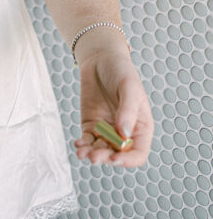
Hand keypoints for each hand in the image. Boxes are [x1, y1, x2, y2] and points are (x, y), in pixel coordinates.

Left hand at [73, 48, 153, 167]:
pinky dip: (83, 145)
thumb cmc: (121, 71)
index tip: (116, 158)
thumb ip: (128, 110)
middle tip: (95, 156)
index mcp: (141, 128)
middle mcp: (125, 133)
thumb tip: (124, 133)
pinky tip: (78, 144)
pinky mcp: (91, 125)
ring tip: (83, 153)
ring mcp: (107, 130)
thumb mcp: (128, 87)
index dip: (128, 160)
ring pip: (101, 151)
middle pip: (117, 155)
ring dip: (92, 155)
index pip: (138, 153)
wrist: (100, 58)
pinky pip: (88, 141)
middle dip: (106, 158)